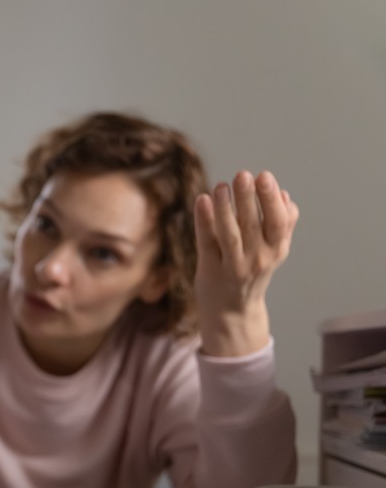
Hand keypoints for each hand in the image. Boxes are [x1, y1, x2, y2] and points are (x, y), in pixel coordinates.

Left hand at [193, 170, 297, 356]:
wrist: (233, 313)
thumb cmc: (254, 273)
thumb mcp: (275, 251)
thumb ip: (283, 225)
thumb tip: (285, 195)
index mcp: (276, 250)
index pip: (278, 222)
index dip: (271, 200)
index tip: (264, 176)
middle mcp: (256, 259)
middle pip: (252, 225)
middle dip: (248, 198)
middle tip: (243, 174)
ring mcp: (232, 266)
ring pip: (229, 234)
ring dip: (225, 208)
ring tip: (221, 185)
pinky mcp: (209, 270)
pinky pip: (207, 243)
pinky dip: (204, 221)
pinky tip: (202, 200)